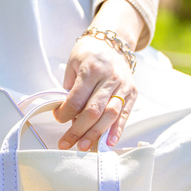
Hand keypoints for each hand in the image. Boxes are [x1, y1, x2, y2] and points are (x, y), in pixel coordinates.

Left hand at [54, 0, 143, 149]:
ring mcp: (123, 86)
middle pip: (93, 111)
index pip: (76, 99)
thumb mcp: (73, 64)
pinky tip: (109, 143)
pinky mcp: (132, 93)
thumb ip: (70, 89)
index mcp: (92, 69)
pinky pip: (125, 114)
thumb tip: (67, 116)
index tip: (58, 118)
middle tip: (66, 144)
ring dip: (96, 134)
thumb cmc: (89, 54)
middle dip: (78, 131)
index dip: (65, 113)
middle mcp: (109, 78)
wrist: (113, 43)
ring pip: (110, 115)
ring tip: (84, 147)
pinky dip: (117, 130)